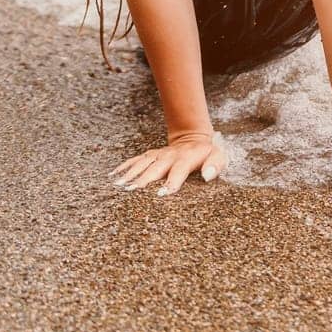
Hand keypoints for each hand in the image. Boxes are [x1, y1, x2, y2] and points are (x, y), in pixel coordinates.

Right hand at [108, 129, 228, 194]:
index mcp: (186, 159)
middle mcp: (169, 156)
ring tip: (118, 185)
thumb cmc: (207, 154)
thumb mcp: (218, 157)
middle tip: (131, 191)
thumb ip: (215, 166)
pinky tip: (113, 176)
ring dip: (130, 174)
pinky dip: (124, 167)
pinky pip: (135, 160)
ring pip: (142, 164)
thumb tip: (208, 176)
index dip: (171, 182)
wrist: (194, 138)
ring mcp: (158, 155)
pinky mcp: (150, 155)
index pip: (178, 171)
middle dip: (143, 180)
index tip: (162, 193)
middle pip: (155, 169)